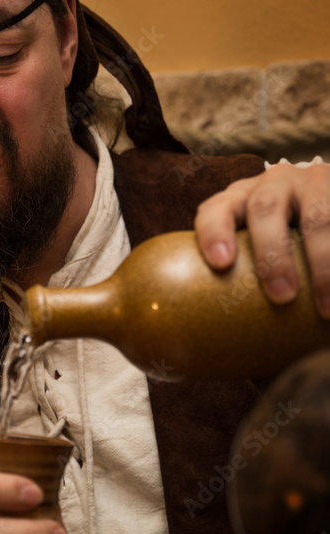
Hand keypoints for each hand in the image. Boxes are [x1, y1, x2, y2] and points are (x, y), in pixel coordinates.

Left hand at [195, 162, 329, 315]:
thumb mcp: (260, 252)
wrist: (327, 209)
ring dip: (323, 263)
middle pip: (264, 209)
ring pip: (317, 216)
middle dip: (273, 253)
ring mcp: (312, 182)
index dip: (214, 232)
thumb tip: (220, 352)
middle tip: (282, 296)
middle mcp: (273, 183)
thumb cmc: (281, 247)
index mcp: (240, 200)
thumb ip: (243, 284)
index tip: (221, 264)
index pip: (216, 209)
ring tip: (327, 306)